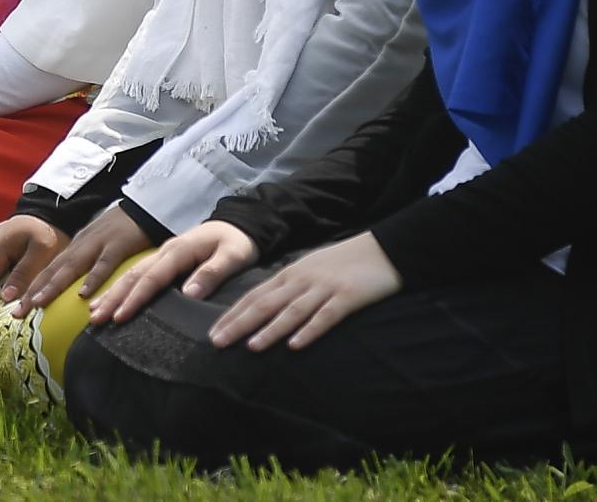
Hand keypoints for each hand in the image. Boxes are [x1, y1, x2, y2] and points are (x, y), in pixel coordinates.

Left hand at [21, 204, 155, 311]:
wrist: (147, 205)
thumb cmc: (124, 232)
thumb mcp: (99, 247)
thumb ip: (87, 266)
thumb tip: (75, 294)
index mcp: (77, 247)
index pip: (50, 269)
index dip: (32, 288)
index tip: (15, 308)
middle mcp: (83, 244)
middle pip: (54, 270)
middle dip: (33, 290)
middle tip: (16, 312)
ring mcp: (99, 243)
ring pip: (72, 266)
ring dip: (54, 285)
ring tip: (38, 303)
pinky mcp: (119, 244)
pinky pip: (105, 264)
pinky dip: (93, 279)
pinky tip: (83, 295)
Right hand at [85, 219, 257, 327]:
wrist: (240, 224)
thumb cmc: (238, 243)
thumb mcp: (234, 256)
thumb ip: (213, 273)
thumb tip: (190, 293)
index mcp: (179, 250)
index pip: (153, 277)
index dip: (135, 298)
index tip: (120, 317)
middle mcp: (165, 251)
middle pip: (133, 275)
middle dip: (113, 297)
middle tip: (95, 319)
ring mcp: (162, 254)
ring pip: (131, 274)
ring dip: (112, 293)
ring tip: (93, 313)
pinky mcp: (164, 260)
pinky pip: (137, 274)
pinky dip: (121, 288)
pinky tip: (111, 300)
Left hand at [208, 232, 400, 351]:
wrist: (384, 248)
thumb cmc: (345, 263)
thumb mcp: (311, 270)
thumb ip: (290, 288)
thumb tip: (265, 311)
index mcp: (291, 274)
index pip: (254, 296)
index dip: (232, 314)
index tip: (211, 333)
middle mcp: (302, 280)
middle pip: (265, 304)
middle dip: (240, 324)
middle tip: (217, 343)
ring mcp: (324, 287)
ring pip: (291, 311)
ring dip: (270, 329)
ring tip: (251, 347)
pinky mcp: (347, 297)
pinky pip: (325, 316)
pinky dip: (309, 330)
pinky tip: (296, 345)